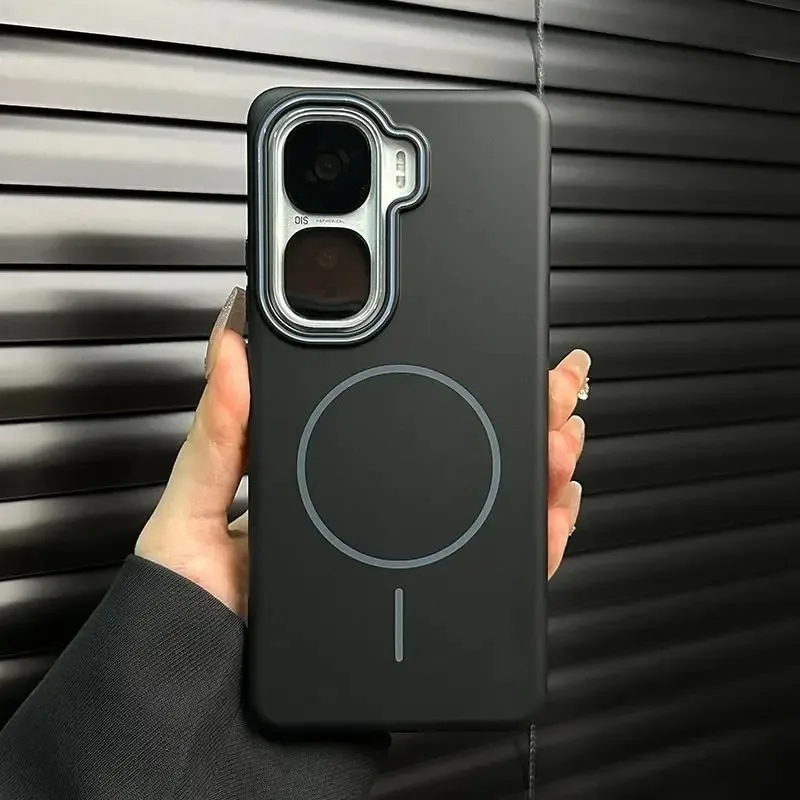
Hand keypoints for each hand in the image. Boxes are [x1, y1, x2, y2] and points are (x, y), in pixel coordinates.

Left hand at [136, 288, 589, 614]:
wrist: (210, 712)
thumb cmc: (191, 616)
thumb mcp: (193, 512)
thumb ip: (217, 434)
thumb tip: (233, 341)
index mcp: (329, 488)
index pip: (404, 425)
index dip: (453, 386)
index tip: (484, 347)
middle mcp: (378, 525)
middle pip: (466, 458)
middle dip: (522, 412)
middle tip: (551, 379)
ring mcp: (408, 565)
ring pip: (496, 506)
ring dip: (542, 462)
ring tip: (560, 430)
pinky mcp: (426, 613)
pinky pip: (498, 573)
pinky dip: (542, 537)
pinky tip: (556, 503)